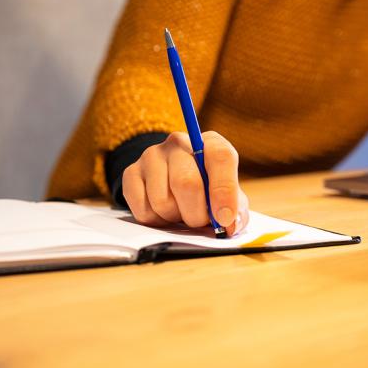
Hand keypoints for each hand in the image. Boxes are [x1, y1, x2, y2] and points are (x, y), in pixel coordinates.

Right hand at [122, 131, 248, 235]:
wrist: (172, 178)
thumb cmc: (207, 189)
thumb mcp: (228, 195)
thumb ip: (235, 210)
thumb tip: (230, 224)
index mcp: (210, 143)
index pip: (221, 157)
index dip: (224, 190)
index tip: (224, 218)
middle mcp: (179, 143)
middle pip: (186, 182)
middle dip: (196, 214)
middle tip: (200, 222)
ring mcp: (151, 155)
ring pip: (162, 201)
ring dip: (174, 218)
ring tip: (180, 211)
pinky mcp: (131, 173)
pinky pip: (143, 210)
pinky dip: (156, 221)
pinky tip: (163, 211)